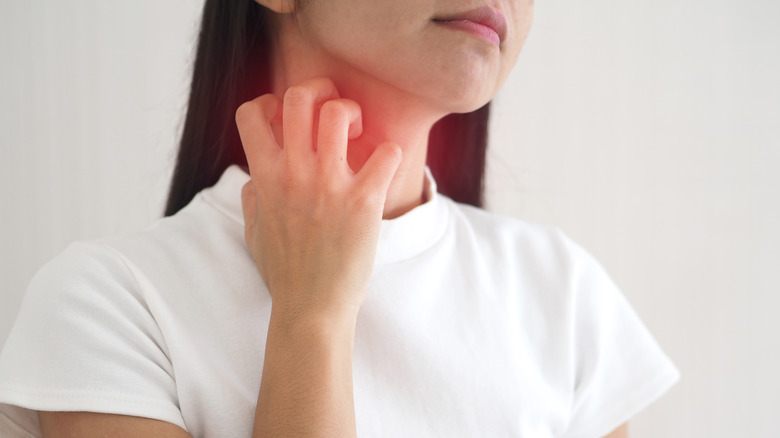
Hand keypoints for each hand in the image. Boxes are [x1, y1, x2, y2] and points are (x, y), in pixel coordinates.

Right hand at [236, 77, 401, 320]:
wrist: (312, 309)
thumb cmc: (283, 274)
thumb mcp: (253, 233)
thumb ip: (252, 198)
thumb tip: (255, 177)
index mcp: (265, 177)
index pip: (251, 112)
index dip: (269, 104)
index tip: (287, 121)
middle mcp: (294, 173)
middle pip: (299, 97)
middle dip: (318, 91)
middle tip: (333, 113)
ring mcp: (329, 185)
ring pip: (338, 113)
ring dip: (352, 114)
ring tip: (359, 134)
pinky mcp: (363, 201)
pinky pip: (386, 152)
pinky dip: (388, 152)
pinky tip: (383, 167)